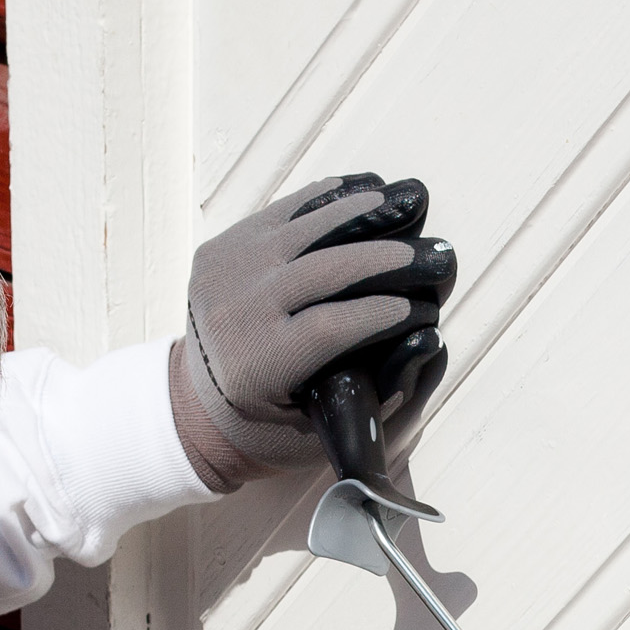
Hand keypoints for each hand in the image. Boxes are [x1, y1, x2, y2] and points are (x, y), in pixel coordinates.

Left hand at [171, 174, 455, 489]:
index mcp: (253, 367)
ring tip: (412, 205)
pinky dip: (329, 201)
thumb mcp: (323, 436)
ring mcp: (223, 271)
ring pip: (305, 228)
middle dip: (387, 259)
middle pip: (323, 269)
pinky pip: (284, 212)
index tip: (426, 310)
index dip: (383, 312)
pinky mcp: (222, 246)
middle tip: (435, 257)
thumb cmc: (269, 428)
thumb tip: (430, 340)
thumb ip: (381, 397)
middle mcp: (231, 313)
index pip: (331, 326)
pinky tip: (371, 193)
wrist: (193, 407)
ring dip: (364, 213)